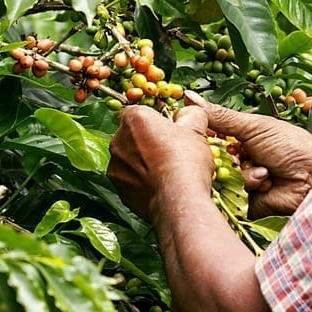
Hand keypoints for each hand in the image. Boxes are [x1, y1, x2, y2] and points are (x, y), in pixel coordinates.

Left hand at [107, 104, 212, 221]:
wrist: (178, 200)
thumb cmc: (186, 162)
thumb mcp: (196, 129)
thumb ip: (190, 114)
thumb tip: (188, 113)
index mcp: (134, 120)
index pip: (137, 110)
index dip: (153, 119)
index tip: (168, 128)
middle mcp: (118, 141)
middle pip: (131, 134)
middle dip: (146, 140)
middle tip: (170, 149)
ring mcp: (115, 167)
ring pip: (128, 158)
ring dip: (141, 161)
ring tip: (165, 170)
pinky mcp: (119, 189)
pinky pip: (129, 180)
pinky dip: (140, 181)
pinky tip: (159, 184)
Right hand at [185, 91, 311, 216]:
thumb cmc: (292, 148)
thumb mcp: (256, 126)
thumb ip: (222, 117)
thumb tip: (190, 97)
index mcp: (241, 137)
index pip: (211, 133)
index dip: (202, 132)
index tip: (191, 127)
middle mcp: (238, 158)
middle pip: (211, 156)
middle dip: (224, 154)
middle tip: (239, 152)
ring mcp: (241, 180)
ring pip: (222, 176)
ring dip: (244, 171)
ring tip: (265, 170)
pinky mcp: (244, 202)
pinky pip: (232, 194)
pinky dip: (250, 186)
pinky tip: (266, 182)